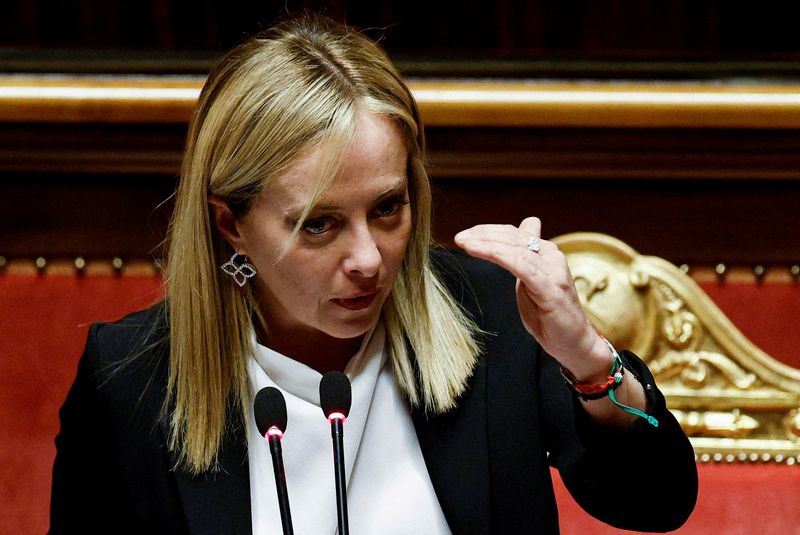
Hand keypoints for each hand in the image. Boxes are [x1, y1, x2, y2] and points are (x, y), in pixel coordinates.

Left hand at [454, 217, 609, 380]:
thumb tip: (522, 231)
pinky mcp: (550, 287)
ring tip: (465, 243)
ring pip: (514, 249)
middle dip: (483, 234)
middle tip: (459, 237)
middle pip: (512, 237)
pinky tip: (479, 252)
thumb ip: (522, 259)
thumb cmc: (548, 314)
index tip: (465, 234)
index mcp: (546, 252)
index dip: (487, 230)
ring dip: (487, 243)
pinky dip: (498, 256)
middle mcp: (551, 256)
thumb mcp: (531, 281)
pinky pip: (521, 266)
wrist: (573, 342)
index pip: (513, 233)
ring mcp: (553, 271)